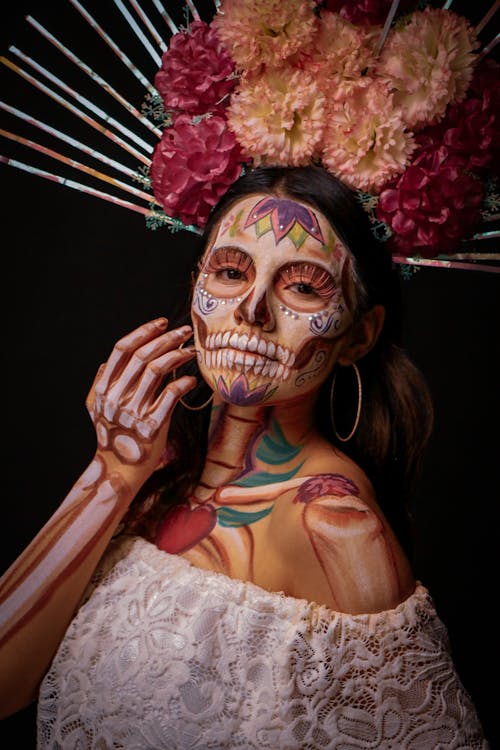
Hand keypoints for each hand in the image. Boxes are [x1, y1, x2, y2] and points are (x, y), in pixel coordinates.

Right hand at [86, 318, 197, 476]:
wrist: (119, 470)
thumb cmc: (112, 437)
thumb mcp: (96, 410)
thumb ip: (99, 385)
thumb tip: (106, 364)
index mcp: (104, 389)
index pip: (122, 349)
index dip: (143, 332)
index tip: (162, 323)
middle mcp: (117, 397)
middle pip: (143, 356)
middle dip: (166, 338)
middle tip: (185, 332)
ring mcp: (134, 412)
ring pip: (157, 371)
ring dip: (177, 356)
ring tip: (191, 351)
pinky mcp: (152, 426)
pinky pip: (170, 396)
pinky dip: (182, 383)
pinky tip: (190, 379)